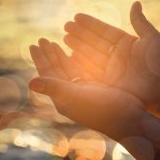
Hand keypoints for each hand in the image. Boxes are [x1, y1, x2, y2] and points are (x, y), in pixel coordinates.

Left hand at [29, 39, 144, 140]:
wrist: (129, 120)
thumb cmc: (102, 109)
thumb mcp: (75, 96)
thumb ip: (53, 87)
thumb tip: (29, 83)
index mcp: (62, 99)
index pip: (47, 75)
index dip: (41, 59)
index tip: (34, 43)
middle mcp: (70, 96)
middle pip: (55, 71)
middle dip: (49, 55)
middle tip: (42, 39)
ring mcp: (83, 93)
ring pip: (68, 69)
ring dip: (60, 56)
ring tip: (54, 42)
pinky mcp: (96, 89)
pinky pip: (82, 71)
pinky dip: (77, 59)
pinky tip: (74, 50)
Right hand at [63, 1, 159, 108]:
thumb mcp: (152, 39)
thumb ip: (140, 22)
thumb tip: (135, 3)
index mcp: (127, 44)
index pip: (104, 31)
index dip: (90, 24)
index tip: (76, 16)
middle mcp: (117, 57)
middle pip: (94, 43)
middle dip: (80, 34)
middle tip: (65, 26)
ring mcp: (112, 71)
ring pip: (90, 56)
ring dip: (77, 47)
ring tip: (64, 37)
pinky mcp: (109, 84)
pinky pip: (91, 72)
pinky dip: (80, 64)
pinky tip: (69, 56)